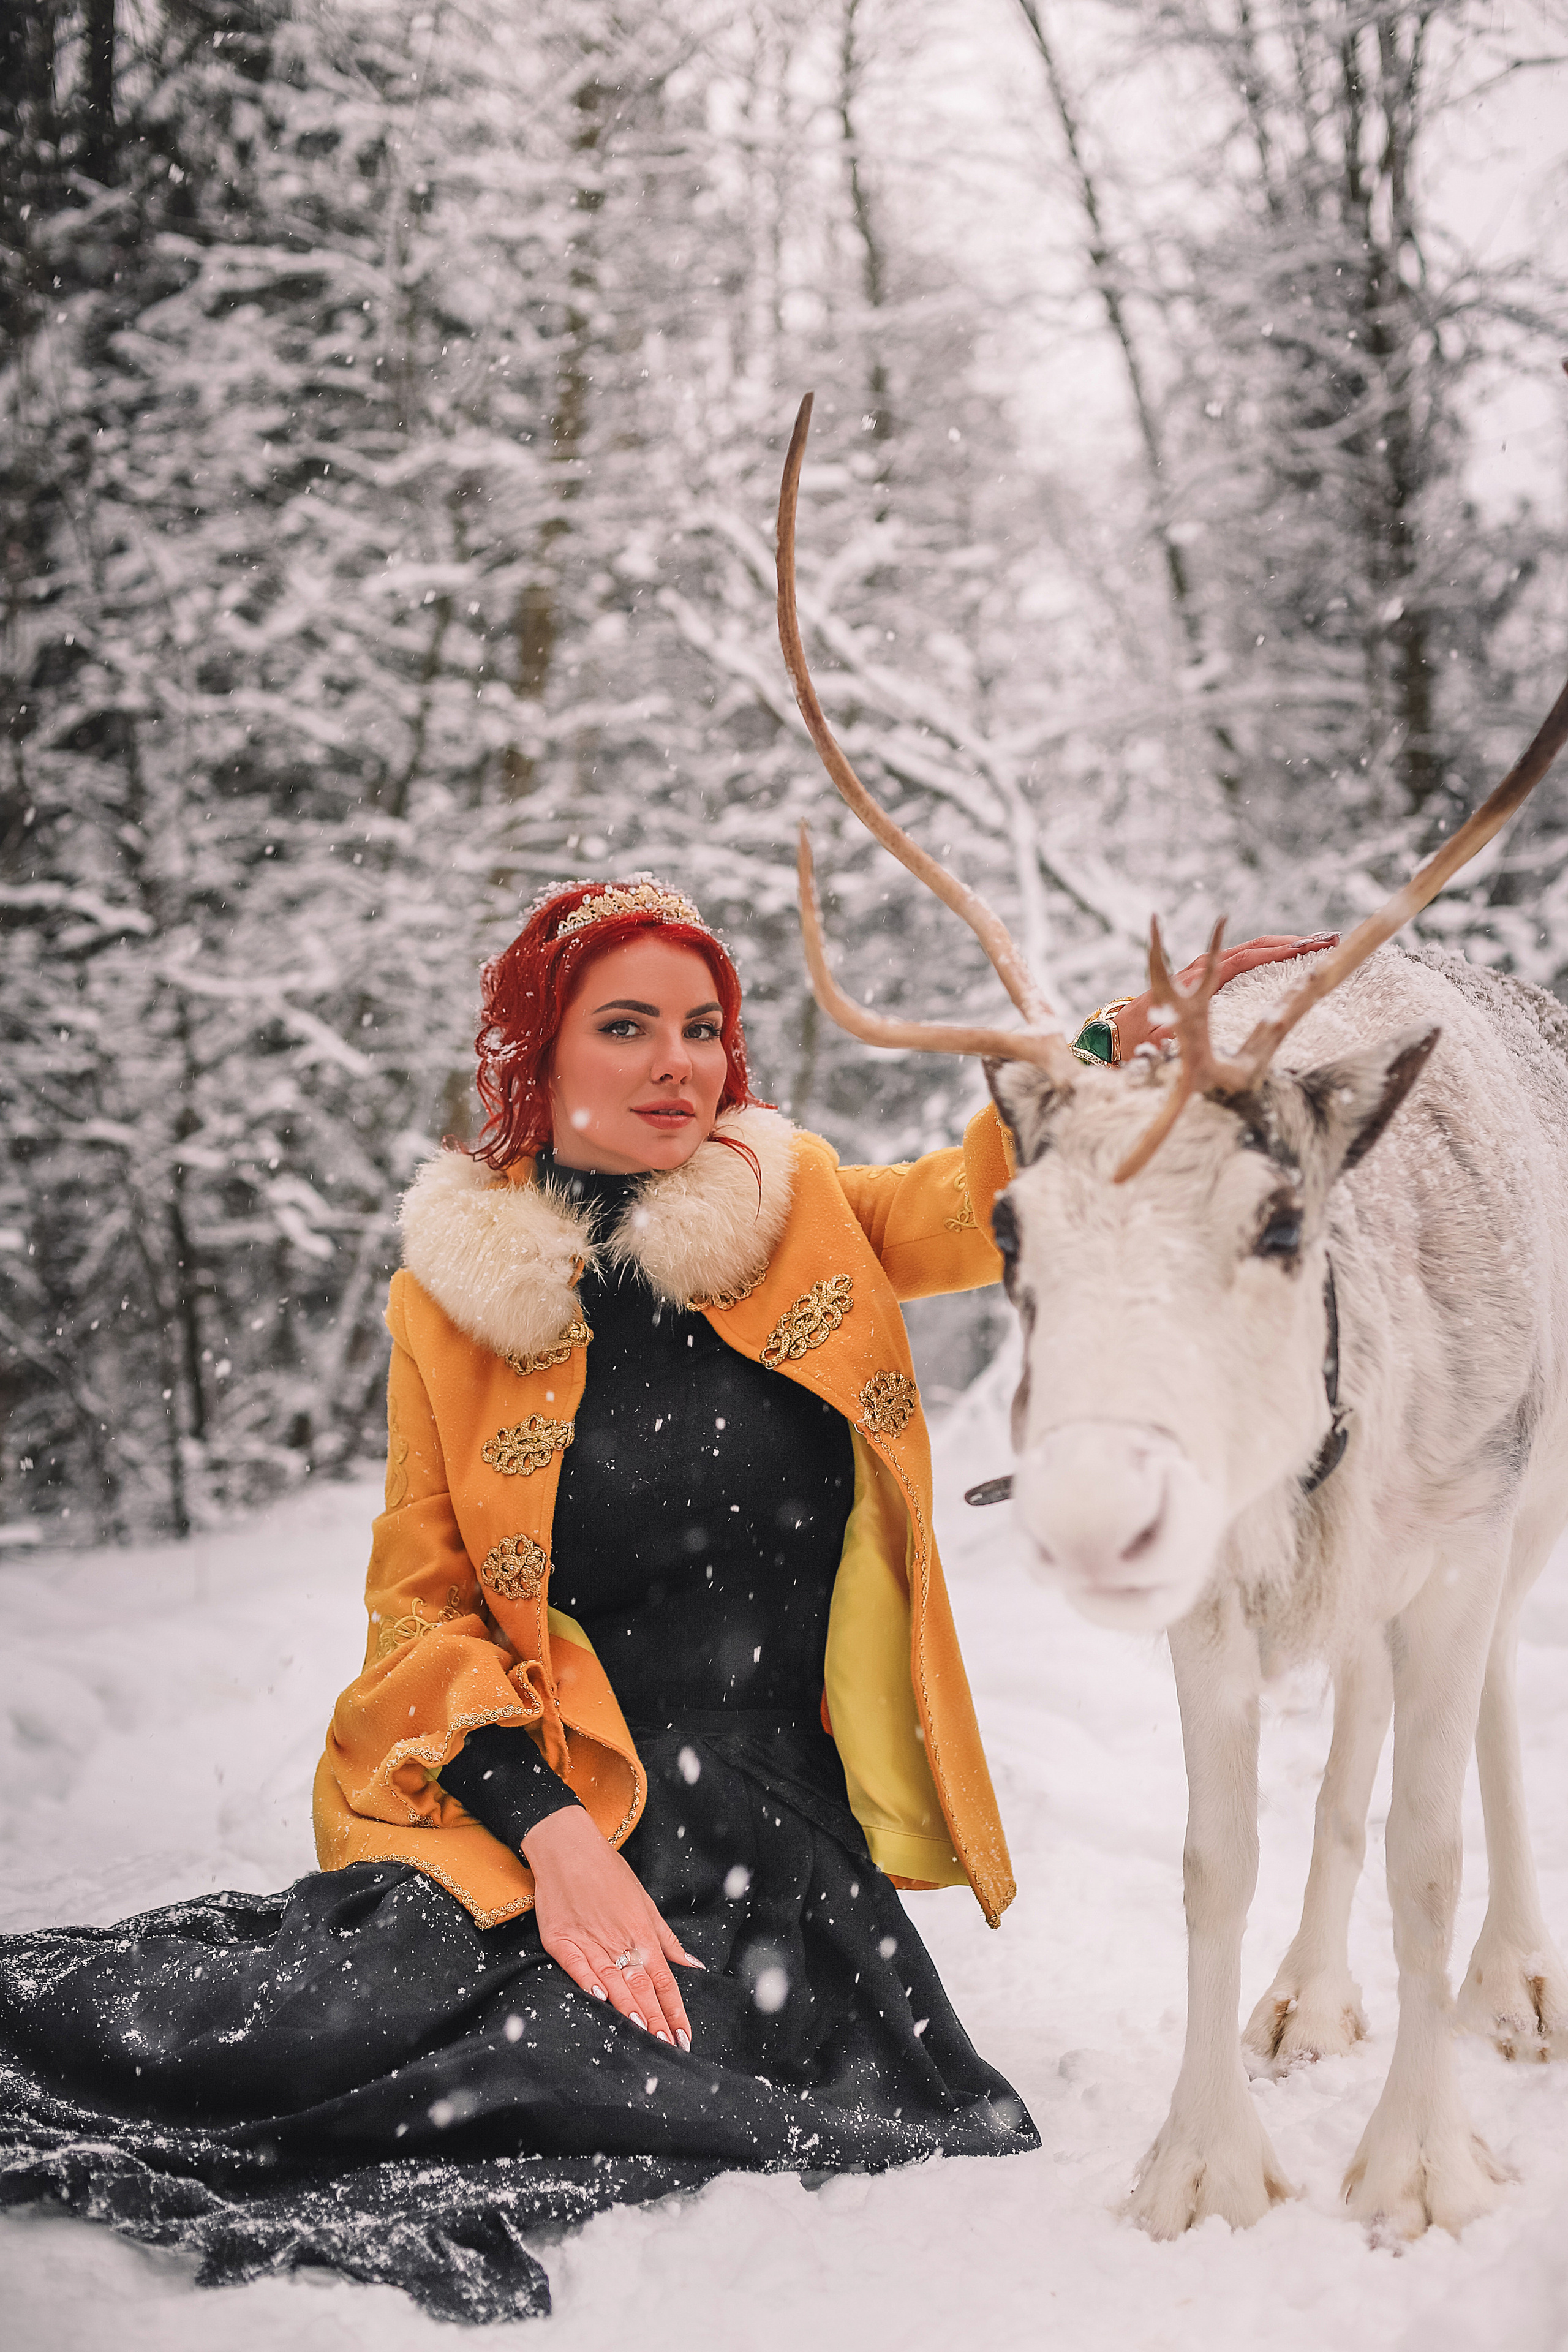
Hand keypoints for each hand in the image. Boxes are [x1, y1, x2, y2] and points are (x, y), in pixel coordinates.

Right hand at [522, 1803, 700, 2047]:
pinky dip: (589, 1982)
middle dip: (656, 2019)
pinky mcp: (561, 1939)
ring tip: (643, 2034)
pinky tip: (601, 2000)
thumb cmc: (609, 1874)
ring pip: (614, 1981)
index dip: (675, 2010)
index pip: (664, 1980)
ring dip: (629, 2009)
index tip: (684, 2037)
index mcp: (642, 1934)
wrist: (569, 1847)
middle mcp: (619, 1940)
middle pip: (642, 1987)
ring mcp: (589, 1940)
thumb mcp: (645, 1903)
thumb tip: (694, 1965)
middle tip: (668, 2048)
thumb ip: (667, 1939)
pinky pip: (577, 1965)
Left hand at [1113, 932, 1338, 1058]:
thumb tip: (1172, 1039)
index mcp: (1197, 979)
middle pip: (1254, 947)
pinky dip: (1270, 956)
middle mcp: (1203, 969)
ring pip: (1252, 951)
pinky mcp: (1209, 979)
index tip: (1305, 946)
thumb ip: (1164, 1037)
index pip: (1243, 958)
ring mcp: (1207, 972)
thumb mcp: (1153, 1039)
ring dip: (1285, 946)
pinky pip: (1245, 962)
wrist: (1121, 1032)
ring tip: (1321, 942)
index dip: (1274, 951)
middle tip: (1328, 938)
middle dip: (1291, 942)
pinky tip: (1294, 955)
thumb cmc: (1139, 1038)